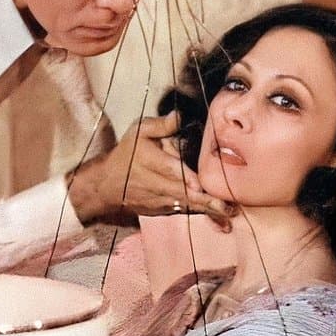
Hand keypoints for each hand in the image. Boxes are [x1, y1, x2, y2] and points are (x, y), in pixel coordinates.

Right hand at [68, 112, 233, 230]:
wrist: (107, 184)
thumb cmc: (128, 153)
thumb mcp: (138, 132)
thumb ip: (160, 125)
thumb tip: (179, 115)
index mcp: (148, 160)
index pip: (167, 169)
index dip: (184, 177)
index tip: (199, 184)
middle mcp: (153, 183)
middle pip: (180, 192)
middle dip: (203, 199)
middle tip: (226, 206)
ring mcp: (157, 200)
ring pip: (184, 204)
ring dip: (206, 210)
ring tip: (228, 214)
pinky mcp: (161, 210)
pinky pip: (182, 211)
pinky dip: (200, 215)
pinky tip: (220, 219)